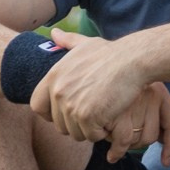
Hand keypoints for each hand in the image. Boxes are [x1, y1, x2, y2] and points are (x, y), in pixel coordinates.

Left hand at [30, 29, 169, 158]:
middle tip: (94, 112)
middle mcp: (58, 91)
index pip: (37, 106)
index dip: (50, 114)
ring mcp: (71, 105)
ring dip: (90, 129)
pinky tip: (111, 116)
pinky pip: (91, 135)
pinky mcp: (86, 117)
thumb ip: (67, 42)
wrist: (132, 60)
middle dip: (76, 124)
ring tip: (104, 112)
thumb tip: (53, 33)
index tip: (67, 112)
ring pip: (75, 133)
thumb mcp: (86, 44)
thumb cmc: (112, 53)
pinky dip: (102, 131)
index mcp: (54, 76)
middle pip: (59, 125)